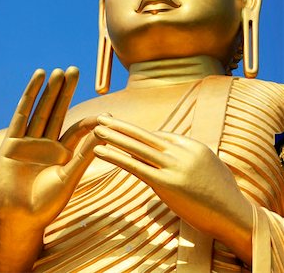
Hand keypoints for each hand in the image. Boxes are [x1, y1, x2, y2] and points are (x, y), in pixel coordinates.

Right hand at [0, 67, 99, 231]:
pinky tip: (37, 79)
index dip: (90, 120)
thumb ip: (84, 155)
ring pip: (41, 109)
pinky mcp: (12, 141)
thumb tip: (105, 133)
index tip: (106, 115)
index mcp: (63, 152)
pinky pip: (22, 114)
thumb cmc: (47, 204)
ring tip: (58, 72)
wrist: (19, 219)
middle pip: (58, 110)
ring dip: (49, 90)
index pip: (78, 129)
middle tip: (75, 70)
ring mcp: (29, 140)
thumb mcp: (69, 178)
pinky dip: (30, 96)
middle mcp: (47, 142)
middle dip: (66, 91)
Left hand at [93, 115, 252, 263]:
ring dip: (114, 137)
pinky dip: (116, 157)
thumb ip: (190, 157)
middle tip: (102, 117)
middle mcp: (181, 151)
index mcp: (191, 145)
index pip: (158, 136)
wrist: (235, 214)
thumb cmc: (223, 194)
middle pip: (144, 135)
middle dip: (121, 126)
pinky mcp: (167, 184)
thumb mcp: (208, 166)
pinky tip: (101, 151)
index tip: (121, 127)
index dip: (137, 133)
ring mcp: (174, 166)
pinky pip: (136, 166)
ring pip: (137, 147)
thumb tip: (177, 156)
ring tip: (96, 128)